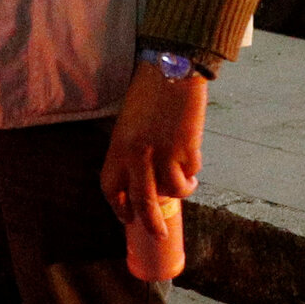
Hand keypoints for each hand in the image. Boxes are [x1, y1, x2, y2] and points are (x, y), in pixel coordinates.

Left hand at [101, 59, 207, 225]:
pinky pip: (189, 172)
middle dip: (151, 224)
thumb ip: (132, 150)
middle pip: (142, 202)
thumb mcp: (130, 123)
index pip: (110, 187)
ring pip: (171, 190)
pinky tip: (194, 163)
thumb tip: (146, 179)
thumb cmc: (150, 92)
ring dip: (181, 190)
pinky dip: (193, 172)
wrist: (173, 69)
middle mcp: (137, 154)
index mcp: (118, 146)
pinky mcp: (185, 148)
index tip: (127, 217)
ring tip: (187, 182)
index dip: (118, 207)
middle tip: (159, 234)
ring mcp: (162, 153)